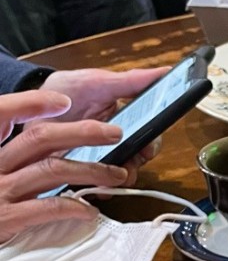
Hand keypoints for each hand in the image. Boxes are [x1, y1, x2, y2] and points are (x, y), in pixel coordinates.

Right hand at [0, 90, 130, 243]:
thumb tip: (58, 150)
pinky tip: (91, 211)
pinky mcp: (7, 218)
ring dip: (91, 170)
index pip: (2, 114)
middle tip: (115, 133)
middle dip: (81, 132)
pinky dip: (74, 207)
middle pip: (39, 138)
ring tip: (119, 175)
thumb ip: (20, 161)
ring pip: (51, 170)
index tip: (63, 100)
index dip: (31, 103)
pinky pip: (47, 207)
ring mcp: (0, 191)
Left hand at [37, 67, 169, 179]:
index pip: (149, 138)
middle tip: (127, 167)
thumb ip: (130, 81)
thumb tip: (164, 71)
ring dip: (119, 179)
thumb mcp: (97, 82)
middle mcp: (116, 143)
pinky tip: (94, 185)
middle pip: (137, 160)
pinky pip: (96, 186)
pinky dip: (98, 188)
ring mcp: (99, 159)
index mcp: (125, 122)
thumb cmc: (66, 91)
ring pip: (120, 176)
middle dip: (134, 166)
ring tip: (110, 179)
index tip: (147, 148)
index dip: (151, 145)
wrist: (30, 106)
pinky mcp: (81, 172)